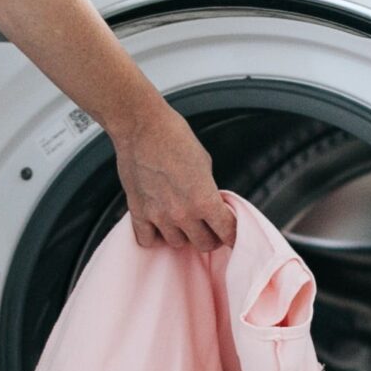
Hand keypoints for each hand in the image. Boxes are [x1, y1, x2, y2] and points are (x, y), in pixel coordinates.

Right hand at [112, 103, 234, 250]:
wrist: (142, 127)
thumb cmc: (174, 137)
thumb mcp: (205, 164)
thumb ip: (208, 190)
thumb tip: (209, 204)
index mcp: (204, 199)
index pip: (227, 232)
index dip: (231, 233)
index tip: (230, 233)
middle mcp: (182, 213)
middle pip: (203, 244)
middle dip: (210, 236)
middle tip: (208, 227)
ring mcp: (159, 216)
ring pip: (177, 243)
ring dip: (182, 235)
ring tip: (181, 221)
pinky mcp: (138, 212)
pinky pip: (147, 241)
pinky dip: (154, 236)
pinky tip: (158, 225)